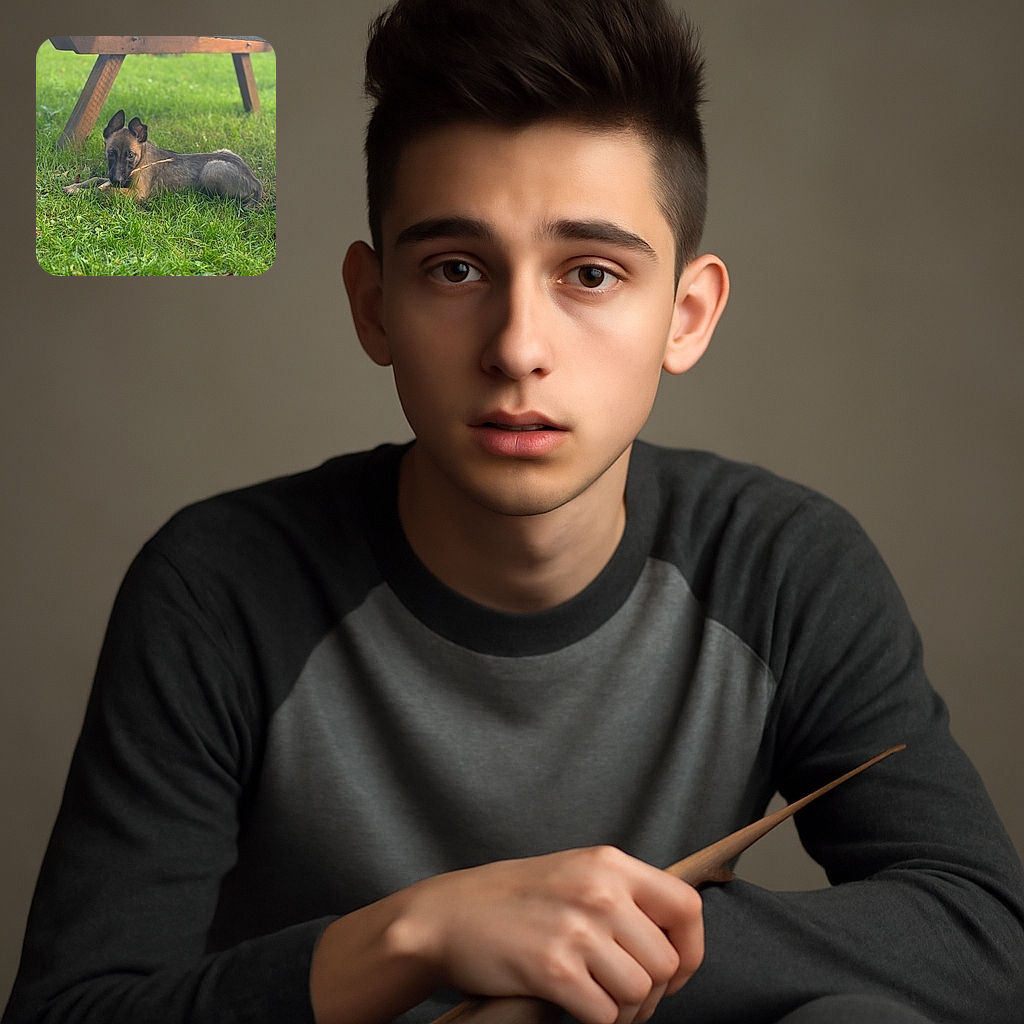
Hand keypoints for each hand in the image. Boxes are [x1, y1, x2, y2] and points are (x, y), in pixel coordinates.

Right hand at [390, 846, 703, 1023]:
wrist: (448, 915)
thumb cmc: (512, 899)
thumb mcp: (574, 873)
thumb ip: (621, 895)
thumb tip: (671, 940)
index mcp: (609, 864)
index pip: (686, 907)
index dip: (691, 949)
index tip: (675, 971)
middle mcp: (599, 892)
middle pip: (665, 962)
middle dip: (652, 993)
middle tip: (623, 997)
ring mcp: (576, 930)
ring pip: (640, 993)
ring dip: (624, 1010)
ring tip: (598, 1000)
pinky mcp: (553, 970)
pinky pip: (605, 1016)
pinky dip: (596, 1021)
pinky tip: (574, 1006)